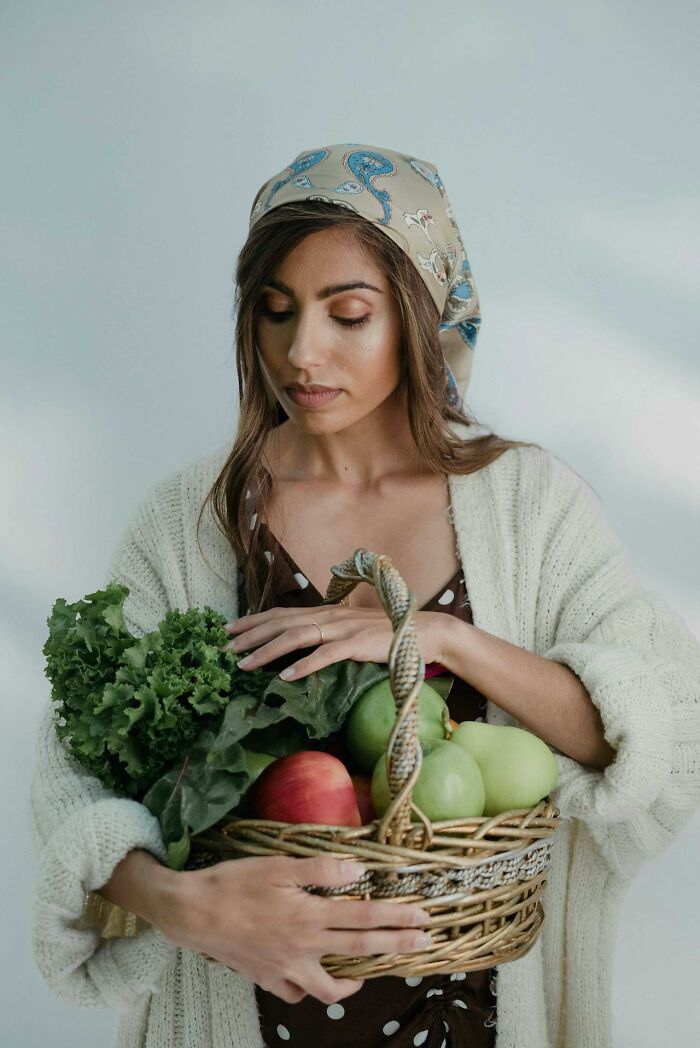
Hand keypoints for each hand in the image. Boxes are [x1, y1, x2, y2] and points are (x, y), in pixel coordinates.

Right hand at [154, 854, 431, 1003]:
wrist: (191, 914)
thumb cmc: (233, 883)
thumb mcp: (278, 866)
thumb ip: (320, 870)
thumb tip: (357, 872)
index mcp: (309, 918)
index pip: (364, 918)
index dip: (397, 919)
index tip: (423, 919)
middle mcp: (302, 949)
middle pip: (359, 950)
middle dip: (395, 946)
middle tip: (423, 943)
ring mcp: (284, 968)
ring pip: (328, 988)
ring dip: (353, 981)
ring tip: (367, 972)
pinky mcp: (265, 977)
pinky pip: (296, 993)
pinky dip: (310, 988)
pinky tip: (314, 976)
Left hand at [222, 605, 457, 680]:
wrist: (423, 632)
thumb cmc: (384, 635)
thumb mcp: (349, 631)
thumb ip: (325, 635)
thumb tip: (299, 649)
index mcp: (325, 612)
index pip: (281, 614)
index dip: (253, 621)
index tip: (227, 631)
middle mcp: (328, 616)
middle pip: (280, 623)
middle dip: (249, 636)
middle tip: (223, 650)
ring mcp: (342, 629)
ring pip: (295, 637)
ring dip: (267, 651)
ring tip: (245, 665)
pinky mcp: (357, 644)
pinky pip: (325, 654)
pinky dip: (304, 665)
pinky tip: (285, 677)